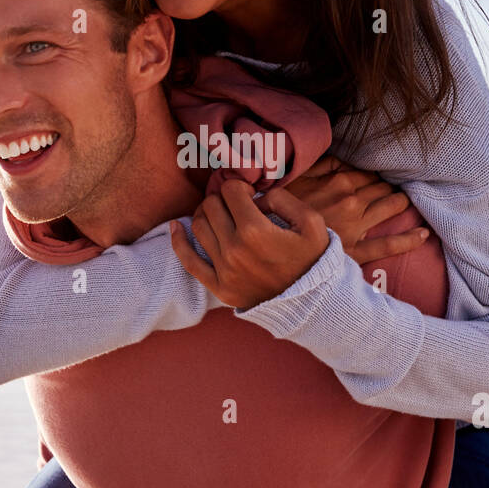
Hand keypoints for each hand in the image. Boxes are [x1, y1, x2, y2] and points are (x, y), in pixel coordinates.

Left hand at [169, 179, 329, 309]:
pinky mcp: (218, 286)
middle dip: (222, 198)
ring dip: (205, 213)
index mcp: (255, 230)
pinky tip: (176, 226)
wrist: (312, 302)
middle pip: (211, 205)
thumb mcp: (311, 222)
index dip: (239, 186)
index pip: (230, 190)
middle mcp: (234, 248)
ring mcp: (223, 269)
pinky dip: (178, 240)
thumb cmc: (312, 259)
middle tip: (235, 204)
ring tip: (218, 214)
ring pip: (198, 226)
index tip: (248, 194)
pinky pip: (188, 260)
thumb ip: (282, 198)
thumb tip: (255, 197)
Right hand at [283, 155, 427, 264]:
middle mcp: (353, 200)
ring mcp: (358, 226)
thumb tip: (338, 157)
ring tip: (407, 200)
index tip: (374, 174)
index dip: (371, 172)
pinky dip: (409, 239)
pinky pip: (389, 245)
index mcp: (338, 180)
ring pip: (389, 207)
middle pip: (380, 187)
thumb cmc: (276, 210)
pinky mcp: (358, 251)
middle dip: (387, 185)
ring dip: (400, 202)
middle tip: (391, 185)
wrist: (269, 245)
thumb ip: (317, 164)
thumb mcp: (292, 178)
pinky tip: (423, 234)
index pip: (365, 171)